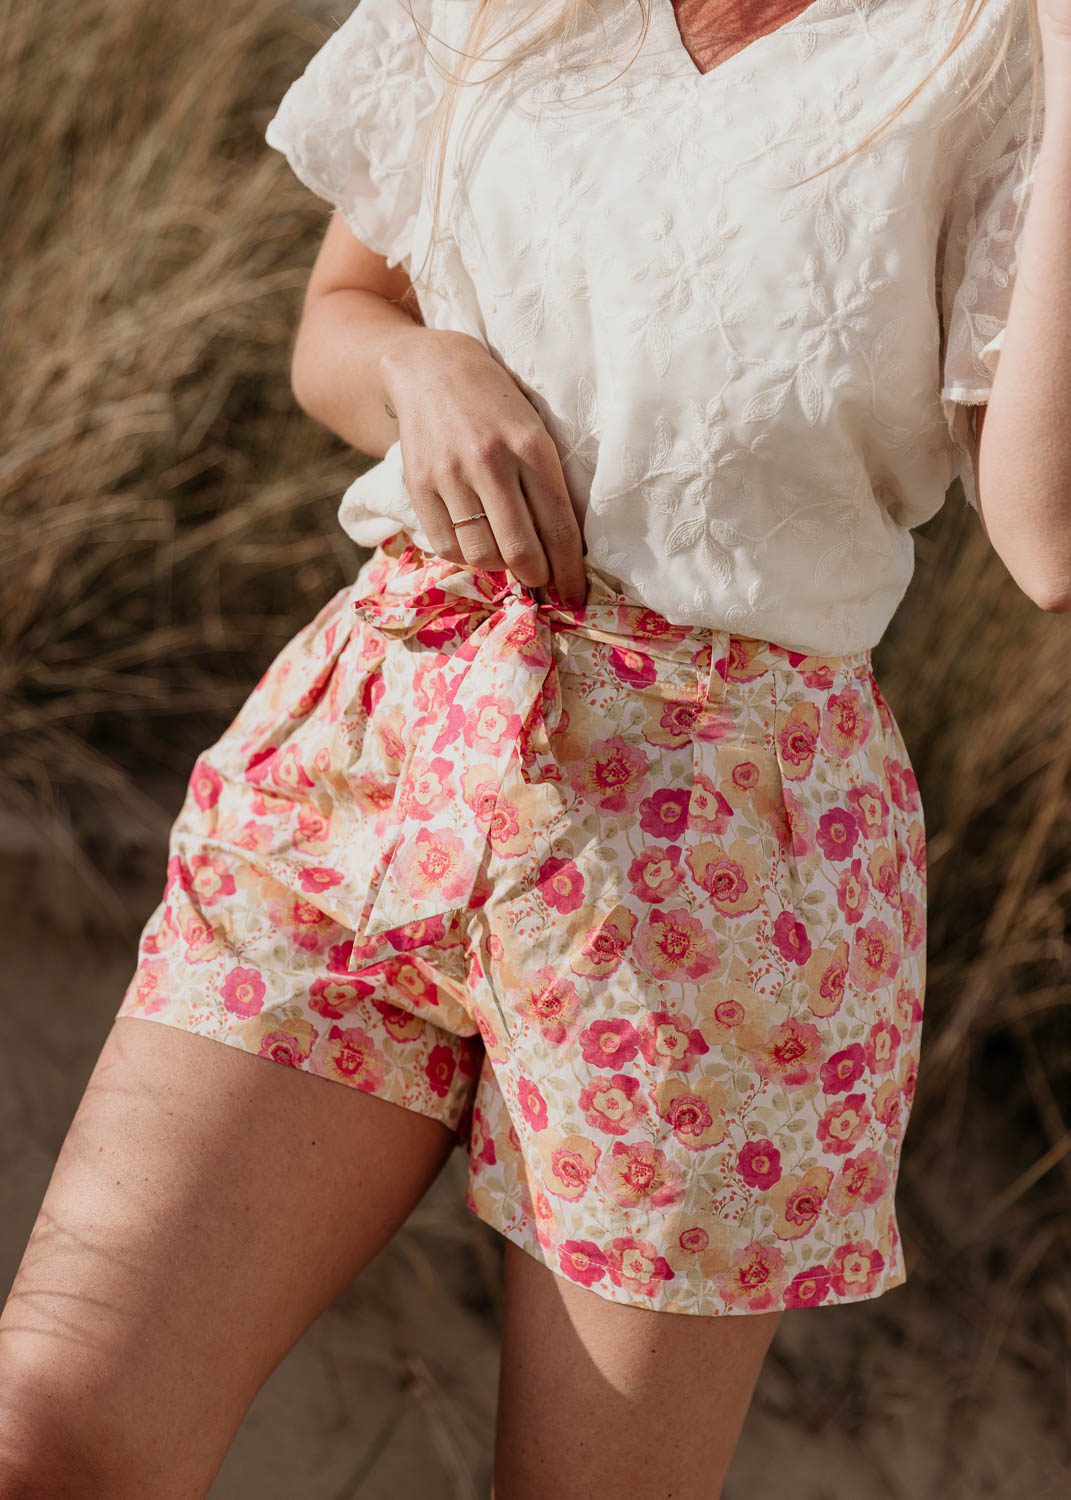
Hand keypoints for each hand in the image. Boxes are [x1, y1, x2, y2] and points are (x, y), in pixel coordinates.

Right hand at [378, 327, 587, 606]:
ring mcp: (450, 474)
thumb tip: (563, 551)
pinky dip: (464, 557)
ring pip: (481, 555)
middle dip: (537, 578)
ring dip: (499, 567)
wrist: (431, 368)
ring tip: (505, 555)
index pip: (559, 527)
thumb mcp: (534, 430)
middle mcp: (490, 461)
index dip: (570, 571)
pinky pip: (446, 547)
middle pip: (520, 550)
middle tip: (542, 582)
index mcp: (532, 446)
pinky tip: (475, 543)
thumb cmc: (497, 404)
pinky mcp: (418, 485)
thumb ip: (547, 483)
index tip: (576, 595)